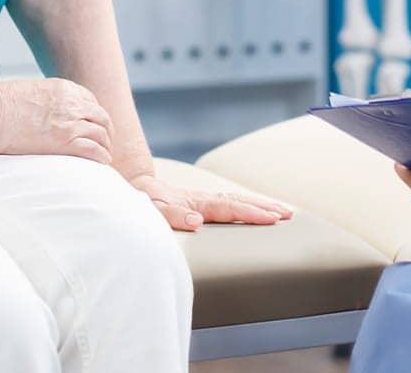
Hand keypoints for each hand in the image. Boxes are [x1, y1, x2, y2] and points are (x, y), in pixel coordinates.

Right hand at [0, 78, 113, 165]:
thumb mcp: (28, 92)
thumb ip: (44, 100)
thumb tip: (45, 112)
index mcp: (63, 88)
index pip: (91, 101)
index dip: (94, 116)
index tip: (94, 126)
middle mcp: (71, 103)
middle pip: (101, 117)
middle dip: (105, 130)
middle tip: (104, 142)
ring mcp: (69, 122)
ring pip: (101, 134)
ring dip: (105, 145)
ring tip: (104, 154)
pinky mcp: (64, 141)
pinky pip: (94, 150)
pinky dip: (102, 156)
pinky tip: (103, 163)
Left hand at [128, 173, 294, 232]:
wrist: (122, 189)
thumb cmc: (134, 202)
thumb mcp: (146, 208)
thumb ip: (169, 213)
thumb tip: (197, 221)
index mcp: (190, 201)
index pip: (227, 207)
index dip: (250, 213)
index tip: (272, 218)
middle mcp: (198, 200)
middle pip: (236, 201)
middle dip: (263, 207)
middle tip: (288, 214)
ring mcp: (197, 202)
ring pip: (234, 201)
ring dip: (258, 206)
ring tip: (283, 212)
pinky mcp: (194, 206)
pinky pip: (226, 206)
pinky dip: (245, 208)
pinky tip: (256, 212)